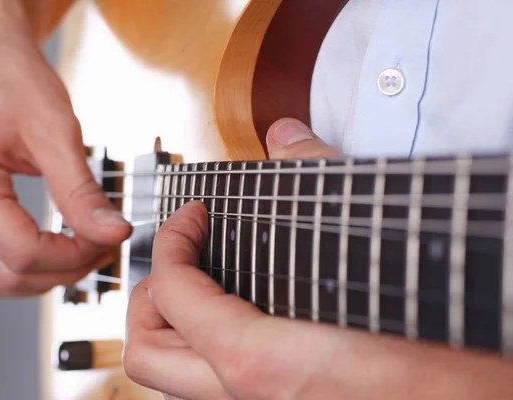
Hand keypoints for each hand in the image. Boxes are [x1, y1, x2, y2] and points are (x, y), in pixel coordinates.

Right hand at [0, 1, 130, 296]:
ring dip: (37, 277)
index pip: (19, 251)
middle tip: (99, 246)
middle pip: (2, 274)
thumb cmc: (14, 79)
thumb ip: (82, 190)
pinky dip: (16, 268)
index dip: (72, 256)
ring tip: (78, 250)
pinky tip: (47, 249)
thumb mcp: (57, 130)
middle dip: (60, 271)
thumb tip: (111, 232)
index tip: (106, 240)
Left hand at [124, 119, 511, 398]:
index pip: (170, 292)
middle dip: (150, 296)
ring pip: (177, 377)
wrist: (490, 391)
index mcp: (263, 360)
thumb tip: (286, 136)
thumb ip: (319, 179)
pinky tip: (246, 307)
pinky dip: (209, 342)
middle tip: (180, 257)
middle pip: (147, 353)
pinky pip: (218, 380)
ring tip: (203, 280)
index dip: (171, 239)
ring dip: (174, 323)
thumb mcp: (378, 242)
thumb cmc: (447, 338)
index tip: (194, 215)